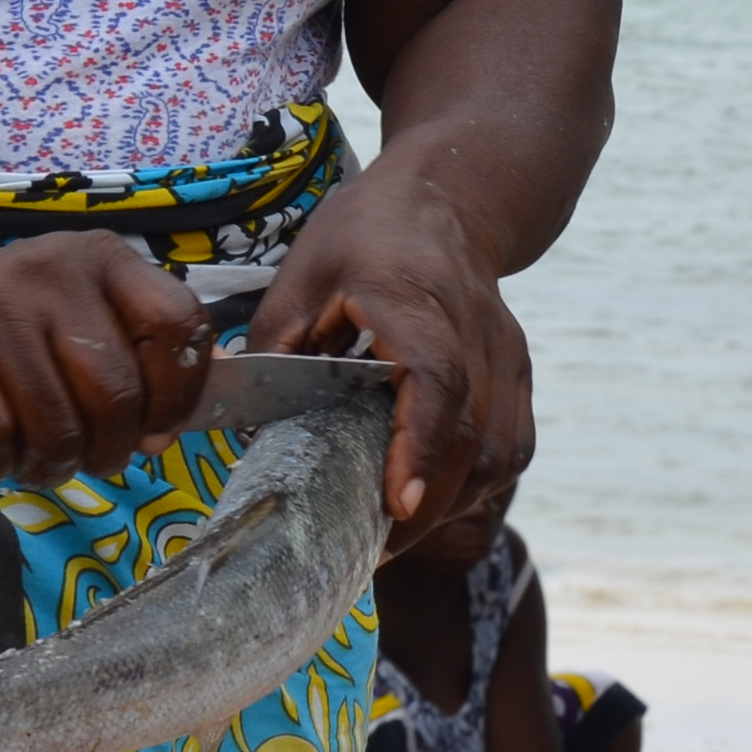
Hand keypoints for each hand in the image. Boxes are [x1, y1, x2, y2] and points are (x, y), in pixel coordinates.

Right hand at [0, 230, 210, 485]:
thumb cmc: (7, 328)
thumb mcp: (78, 318)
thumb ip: (133, 360)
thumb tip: (168, 431)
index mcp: (102, 257)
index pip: (177, 324)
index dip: (177, 396)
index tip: (155, 433)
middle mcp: (50, 269)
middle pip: (116, 391)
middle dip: (109, 448)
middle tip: (88, 459)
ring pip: (55, 423)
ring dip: (51, 465)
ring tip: (37, 461)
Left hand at [253, 160, 535, 546]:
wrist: (449, 199)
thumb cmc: (364, 237)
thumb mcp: (298, 277)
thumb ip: (272, 352)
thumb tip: (231, 428)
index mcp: (414, 298)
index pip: (436, 379)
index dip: (419, 446)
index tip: (398, 506)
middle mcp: (476, 330)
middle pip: (473, 435)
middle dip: (425, 507)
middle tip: (367, 552)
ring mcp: (508, 355)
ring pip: (500, 453)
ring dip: (452, 505)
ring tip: (393, 536)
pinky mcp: (520, 376)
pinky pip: (510, 450)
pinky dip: (474, 488)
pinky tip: (430, 501)